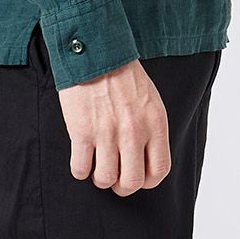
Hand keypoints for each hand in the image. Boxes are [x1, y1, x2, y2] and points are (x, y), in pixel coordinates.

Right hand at [57, 59, 169, 194]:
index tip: (137, 177)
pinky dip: (80, 169)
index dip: (147, 181)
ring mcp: (107, 132)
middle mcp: (134, 131)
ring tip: (97, 165)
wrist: (95, 52)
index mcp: (155, 123)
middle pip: (132, 181)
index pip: (159, 170)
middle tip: (114, 178)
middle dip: (122, 187)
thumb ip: (151, 129)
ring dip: (100, 178)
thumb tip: (146, 158)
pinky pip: (80, 169)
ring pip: (105, 179)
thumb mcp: (150, 100)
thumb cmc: (123, 75)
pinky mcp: (82, 131)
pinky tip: (81, 157)